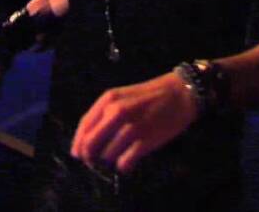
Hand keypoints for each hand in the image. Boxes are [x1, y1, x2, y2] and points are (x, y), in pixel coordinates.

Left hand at [70, 71, 198, 173]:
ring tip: (118, 158)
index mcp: (108, 100)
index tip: (78, 154)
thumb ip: (105, 113)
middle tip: (95, 163)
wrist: (180, 93)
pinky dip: (124, 166)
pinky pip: (124, 163)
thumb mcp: (123, 96)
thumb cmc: (150, 96)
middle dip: (89, 157)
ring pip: (107, 156)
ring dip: (110, 162)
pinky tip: (129, 162)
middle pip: (90, 144)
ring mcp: (131, 127)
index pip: (84, 125)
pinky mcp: (145, 140)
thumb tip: (88, 139)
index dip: (78, 143)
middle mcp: (116, 112)